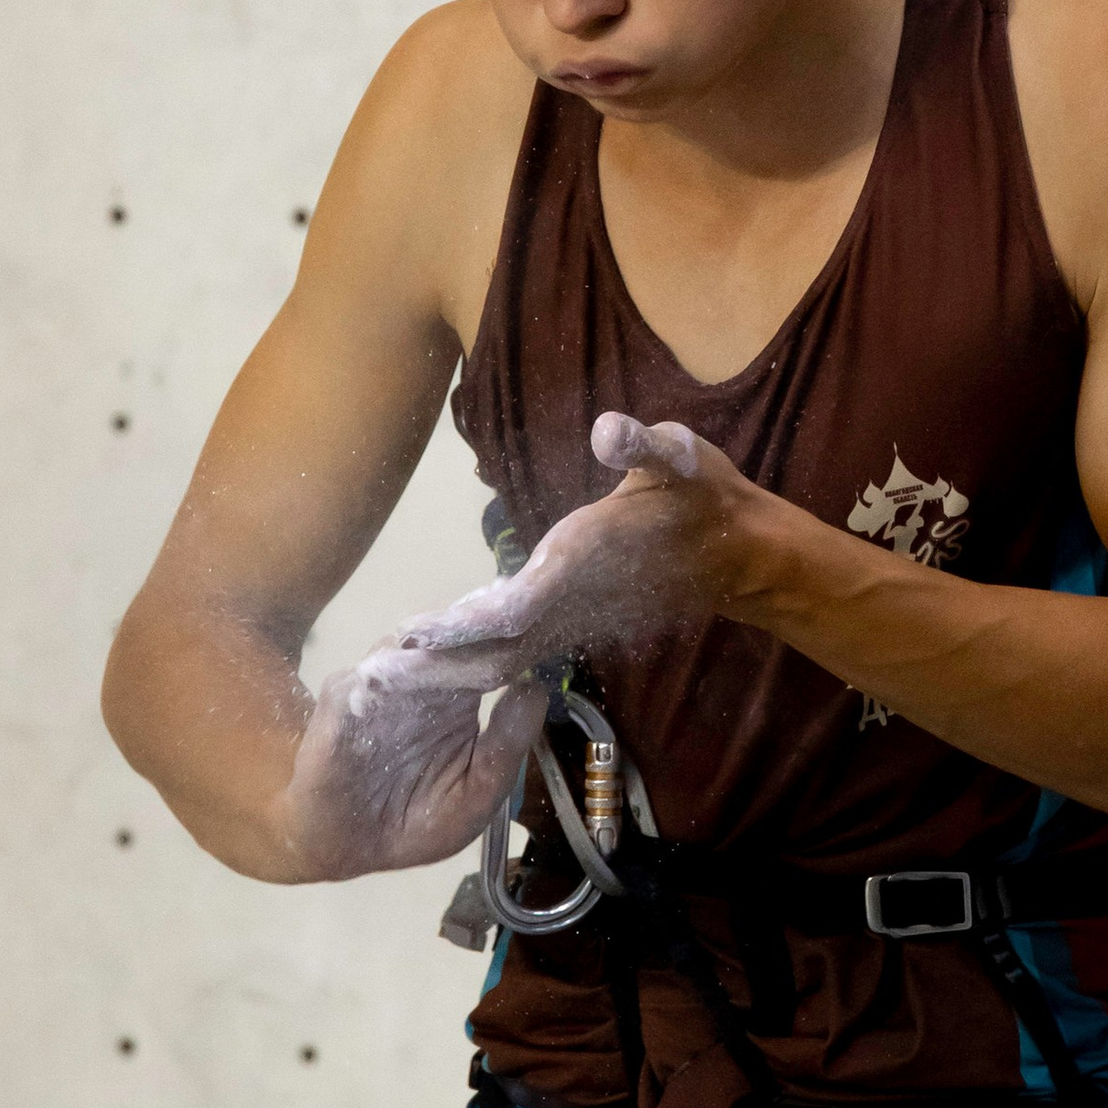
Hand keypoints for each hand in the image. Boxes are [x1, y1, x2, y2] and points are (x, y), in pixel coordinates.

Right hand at [280, 646, 546, 880]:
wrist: (345, 845)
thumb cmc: (415, 823)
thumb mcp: (477, 795)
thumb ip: (507, 746)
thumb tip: (535, 688)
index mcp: (460, 696)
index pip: (489, 653)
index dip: (511, 641)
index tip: (536, 626)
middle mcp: (421, 680)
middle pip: (451, 640)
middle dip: (476, 632)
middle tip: (502, 620)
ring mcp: (380, 683)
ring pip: (408, 647)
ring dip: (432, 645)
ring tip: (459, 637)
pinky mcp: (341, 697)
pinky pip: (365, 676)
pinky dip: (385, 673)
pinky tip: (408, 674)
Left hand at [392, 412, 758, 692]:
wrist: (735, 555)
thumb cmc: (703, 497)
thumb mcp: (681, 457)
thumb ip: (645, 446)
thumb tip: (611, 431)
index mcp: (580, 563)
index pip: (512, 606)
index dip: (462, 624)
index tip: (411, 637)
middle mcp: (569, 602)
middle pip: (492, 647)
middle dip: (436, 663)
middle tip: (372, 675)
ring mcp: (570, 620)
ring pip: (499, 657)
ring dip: (445, 668)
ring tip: (384, 675)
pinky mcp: (569, 624)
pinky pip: (513, 653)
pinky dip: (470, 662)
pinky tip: (429, 662)